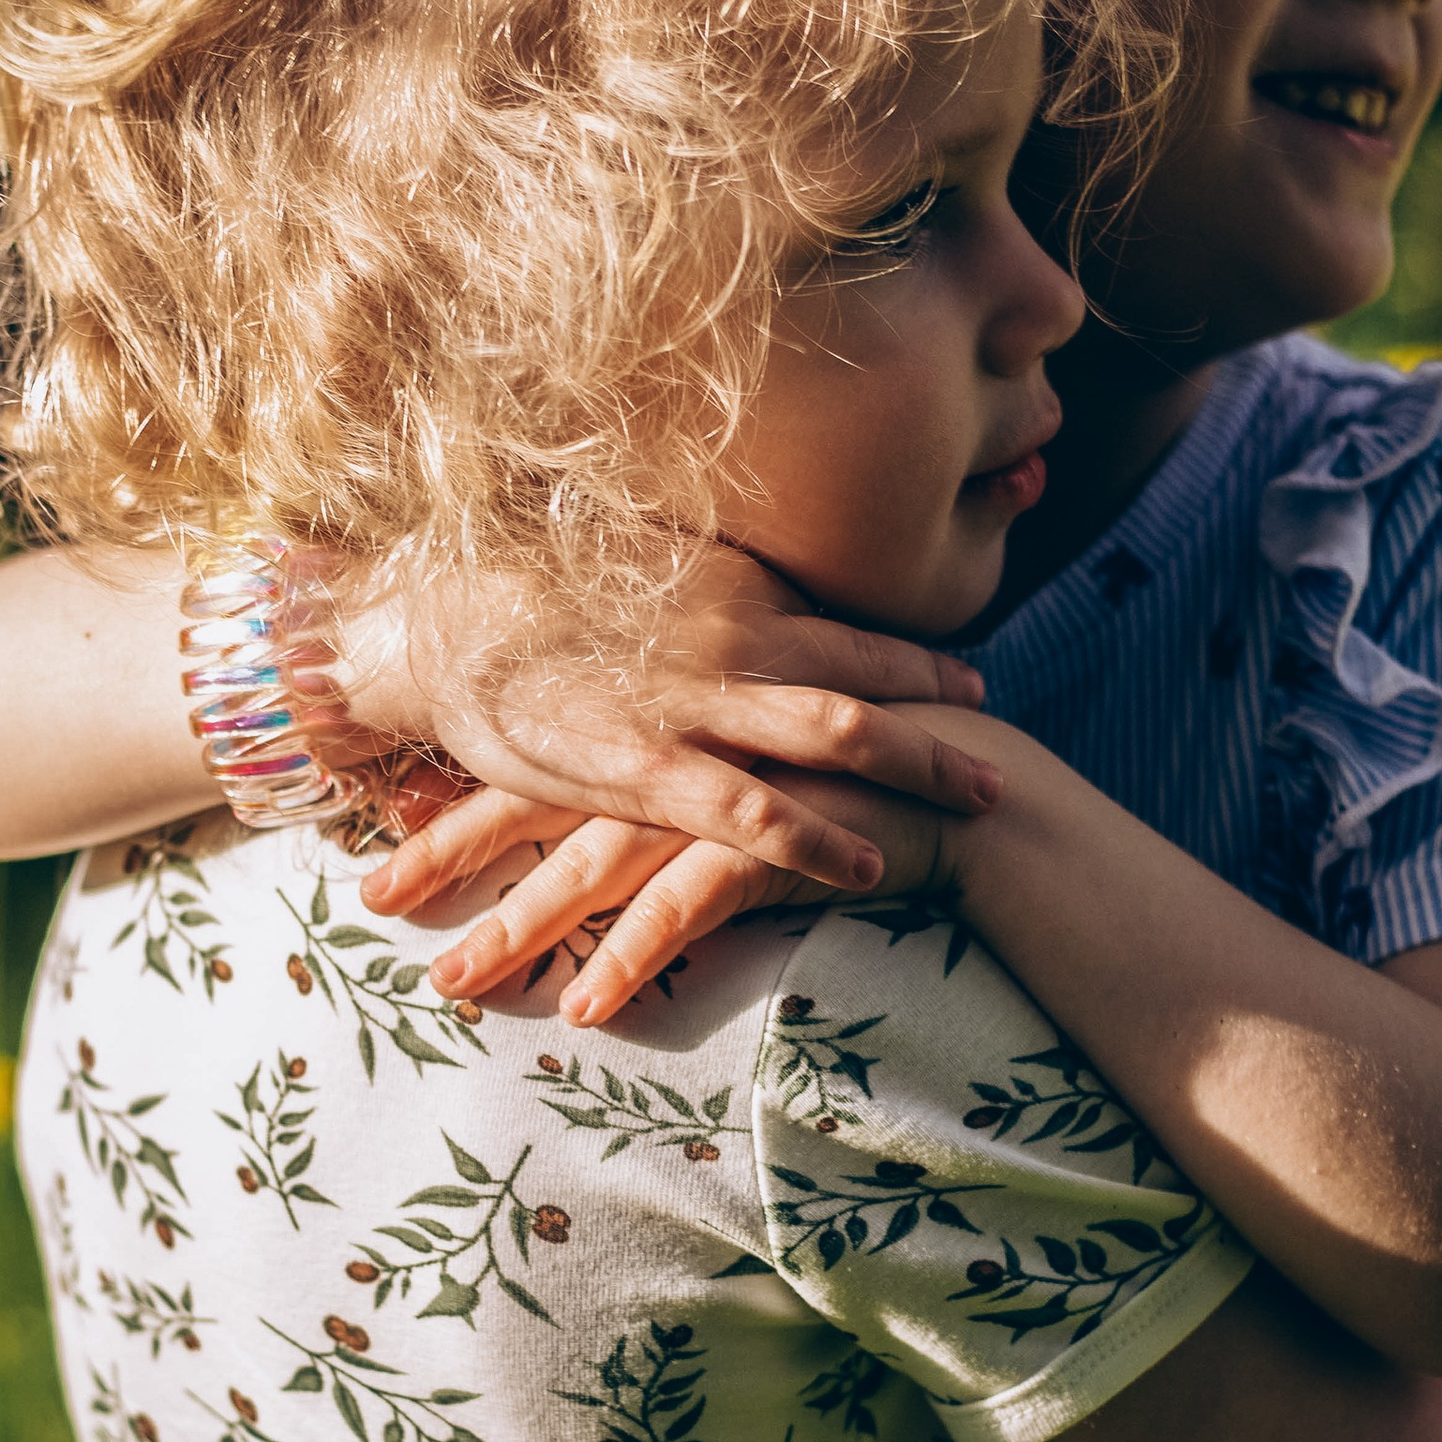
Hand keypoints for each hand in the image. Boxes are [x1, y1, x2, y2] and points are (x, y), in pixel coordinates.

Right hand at [328, 544, 999, 898]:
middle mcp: (730, 639)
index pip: (848, 627)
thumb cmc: (528, 594)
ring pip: (836, 737)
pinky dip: (820, 839)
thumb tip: (756, 609)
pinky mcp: (646, 767)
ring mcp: (693, 703)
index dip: (916, 658)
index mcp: (728, 590)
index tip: (969, 679)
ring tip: (979, 804)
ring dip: (916, 775)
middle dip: (942, 724)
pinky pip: (752, 811)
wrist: (441, 616)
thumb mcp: (635, 575)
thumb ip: (705, 598)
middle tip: (1001, 758)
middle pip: (867, 682)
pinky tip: (869, 866)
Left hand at [375, 773, 965, 1027]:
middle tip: (376, 911)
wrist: (958, 771)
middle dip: (451, 863)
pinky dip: (633, 956)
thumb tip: (578, 805)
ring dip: (520, 927)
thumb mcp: (730, 743)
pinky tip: (587, 1008)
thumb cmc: (840, 761)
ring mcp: (719, 789)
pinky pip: (685, 903)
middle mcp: (672, 744)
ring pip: (595, 861)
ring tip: (458, 987)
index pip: (522, 763)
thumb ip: (655, 761)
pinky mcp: (775, 837)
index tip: (379, 863)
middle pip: (537, 806)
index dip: (448, 814)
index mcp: (650, 713)